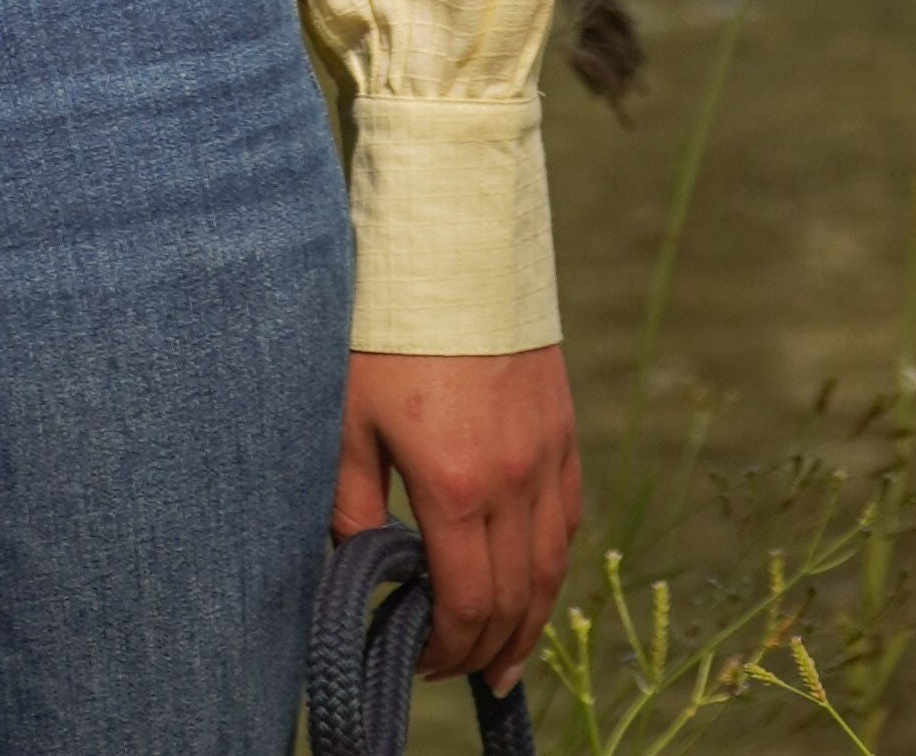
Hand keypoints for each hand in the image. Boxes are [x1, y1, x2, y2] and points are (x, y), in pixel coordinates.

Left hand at [336, 345, 581, 690]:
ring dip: (530, 622)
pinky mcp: (562, 425)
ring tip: (506, 659)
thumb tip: (361, 570)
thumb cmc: (385, 329)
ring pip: (551, 565)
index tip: (417, 659)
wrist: (451, 243)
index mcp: (455, 484)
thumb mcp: (347, 419)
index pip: (466, 604)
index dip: (445, 648)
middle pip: (514, 598)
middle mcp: (513, 478)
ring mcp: (546, 452)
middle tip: (457, 673)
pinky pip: (568, 515)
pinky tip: (533, 582)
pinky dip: (552, 562)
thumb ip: (353, 507)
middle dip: (485, 649)